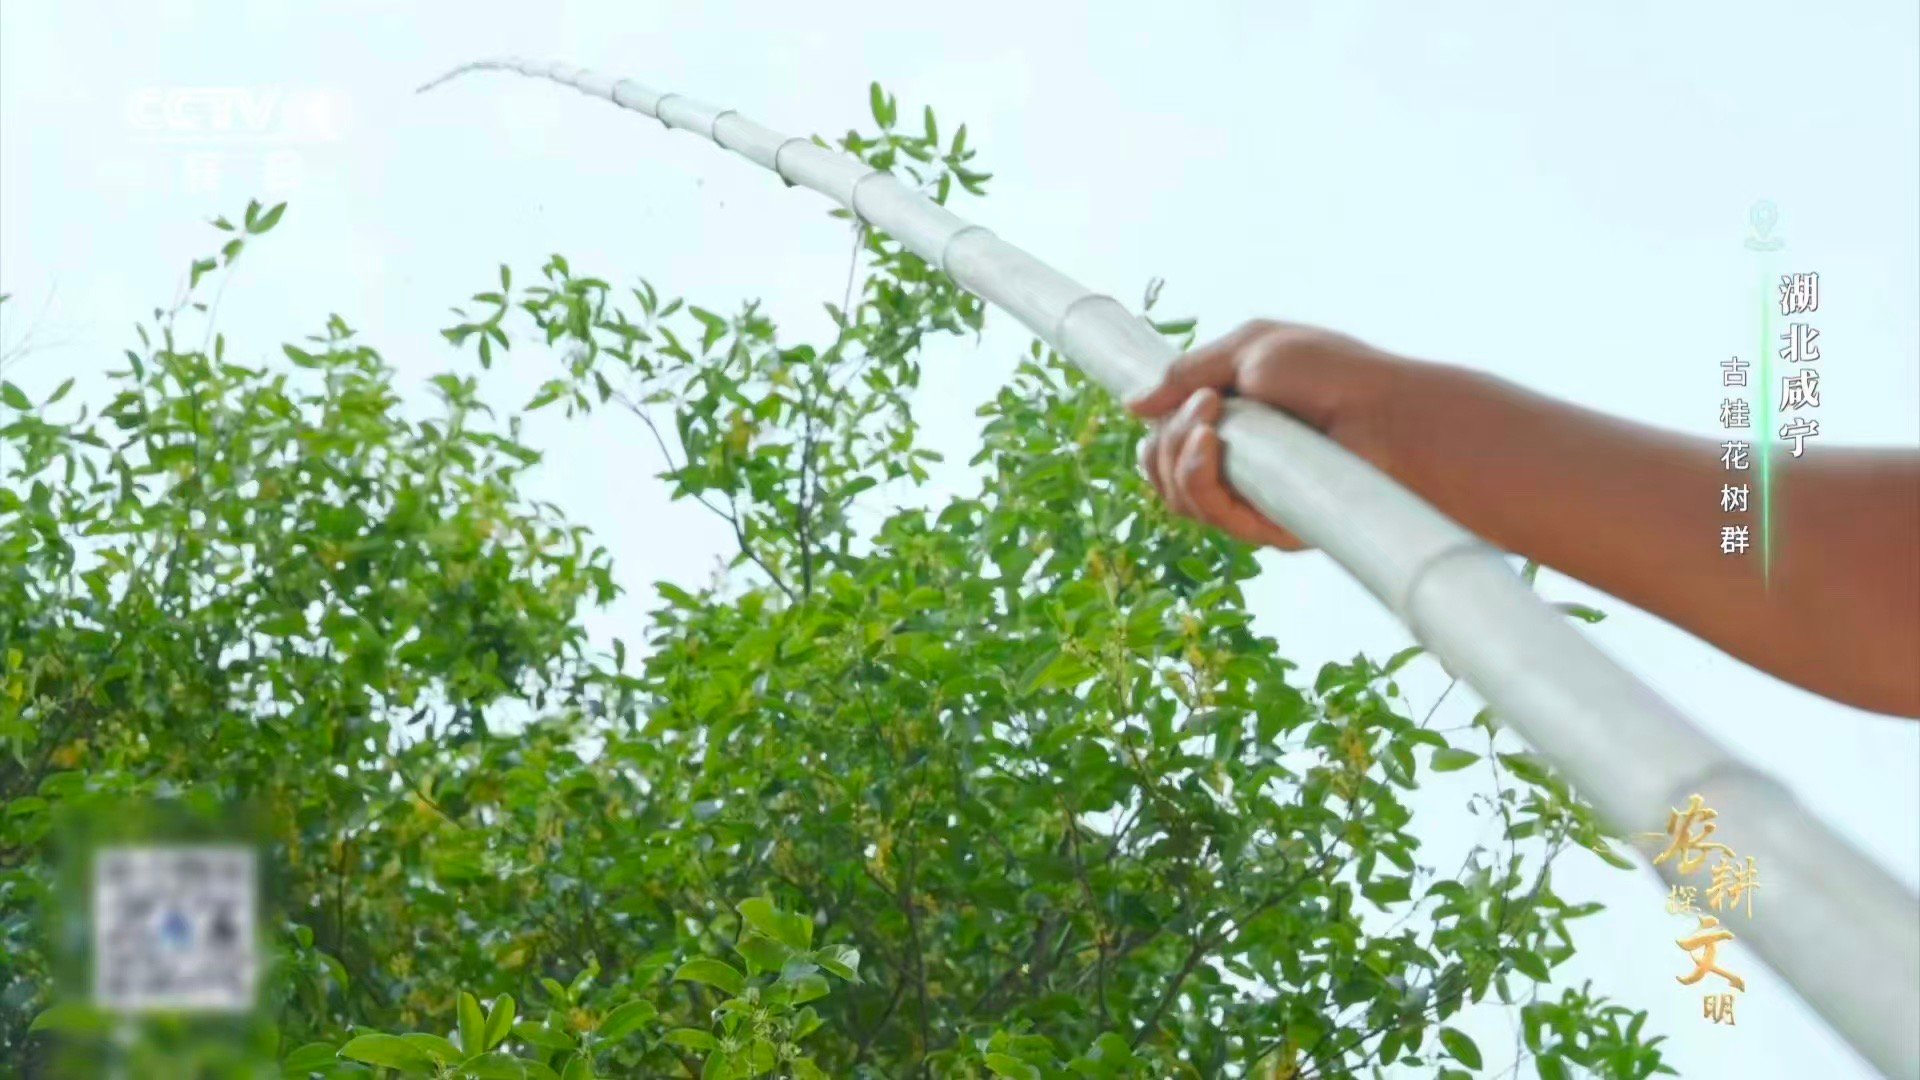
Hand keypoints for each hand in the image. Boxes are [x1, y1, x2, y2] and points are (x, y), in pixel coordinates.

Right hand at [1127, 319, 1415, 549]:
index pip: (1163, 438)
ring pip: (1175, 495)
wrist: (1388, 413)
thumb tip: (1132, 405)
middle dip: (1164, 436)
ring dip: (1177, 452)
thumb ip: (1188, 372)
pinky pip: (1207, 512)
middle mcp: (1234, 464)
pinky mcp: (1266, 527)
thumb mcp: (1250, 348)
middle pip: (1158, 469)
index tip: (1166, 400)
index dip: (1156, 424)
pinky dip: (1196, 476)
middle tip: (1204, 402)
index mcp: (1229, 422)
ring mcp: (1248, 498)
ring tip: (1211, 419)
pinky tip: (1210, 443)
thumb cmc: (1333, 372)